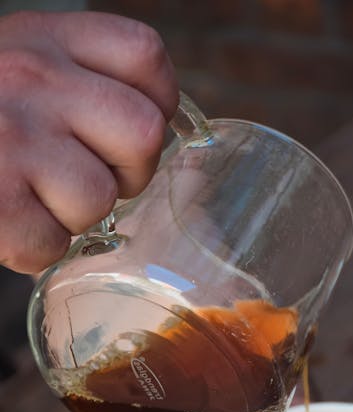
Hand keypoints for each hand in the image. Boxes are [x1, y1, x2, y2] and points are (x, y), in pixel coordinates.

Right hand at [0, 11, 177, 272]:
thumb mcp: (22, 65)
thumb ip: (83, 80)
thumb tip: (154, 128)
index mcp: (45, 40)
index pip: (144, 58)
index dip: (155, 104)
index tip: (126, 132)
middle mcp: (32, 80)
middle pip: (142, 133)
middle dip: (128, 171)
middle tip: (89, 176)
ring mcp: (12, 139)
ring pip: (100, 199)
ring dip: (75, 215)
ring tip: (36, 198)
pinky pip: (50, 245)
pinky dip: (35, 248)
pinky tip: (11, 223)